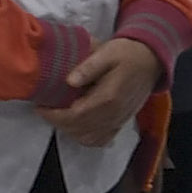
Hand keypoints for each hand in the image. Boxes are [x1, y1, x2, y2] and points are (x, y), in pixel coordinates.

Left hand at [39, 34, 162, 139]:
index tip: (41, 107)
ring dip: (70, 130)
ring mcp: (119, 120)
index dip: (54, 115)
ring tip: (59, 116)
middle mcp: (114, 114)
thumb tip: (69, 81)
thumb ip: (88, 67)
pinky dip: (86, 138)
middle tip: (46, 110)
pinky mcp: (122, 122)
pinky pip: (101, 140)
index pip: (75, 115)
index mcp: (108, 97)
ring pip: (88, 138)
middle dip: (58, 122)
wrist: (151, 60)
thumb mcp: (106, 53)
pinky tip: (78, 127)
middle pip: (79, 129)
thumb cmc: (127, 54)